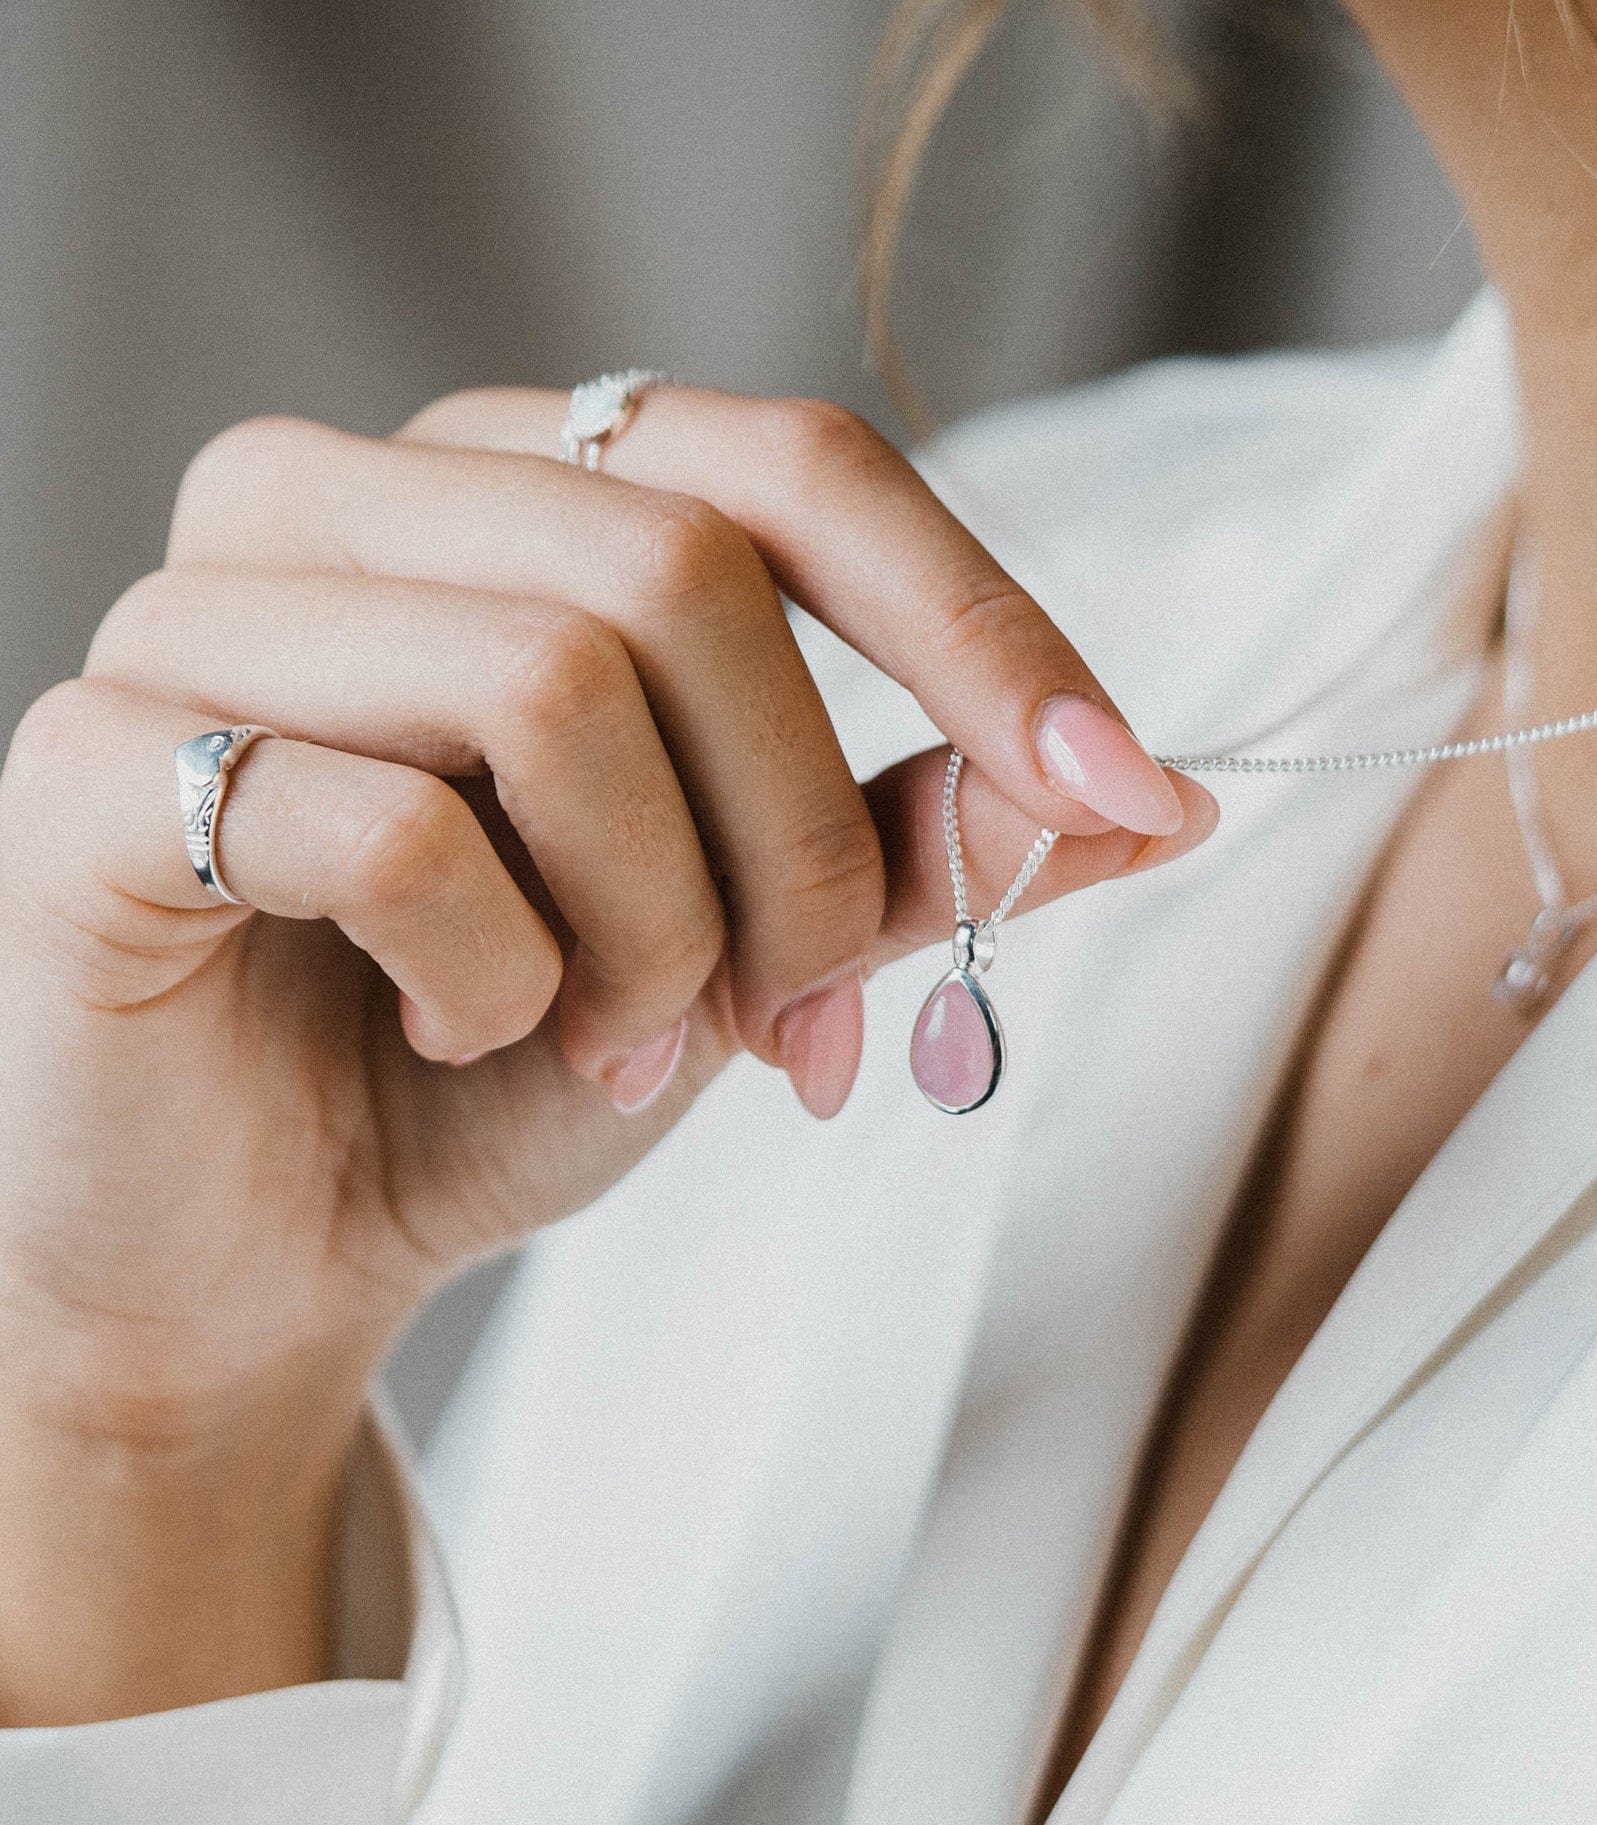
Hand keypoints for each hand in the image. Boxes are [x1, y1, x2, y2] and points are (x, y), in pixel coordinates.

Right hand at [0, 387, 1213, 1718]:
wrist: (264, 1249)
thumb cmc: (497, 1065)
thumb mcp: (749, 948)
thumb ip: (912, 844)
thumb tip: (1152, 799)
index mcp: (508, 490)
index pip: (785, 465)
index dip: (979, 623)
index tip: (1125, 794)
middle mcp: (344, 499)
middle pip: (683, 571)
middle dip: (798, 845)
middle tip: (789, 1021)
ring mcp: (197, 616)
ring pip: (548, 682)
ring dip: (652, 929)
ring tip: (615, 1043)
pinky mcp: (91, 768)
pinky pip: (385, 830)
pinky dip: (488, 981)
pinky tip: (456, 1035)